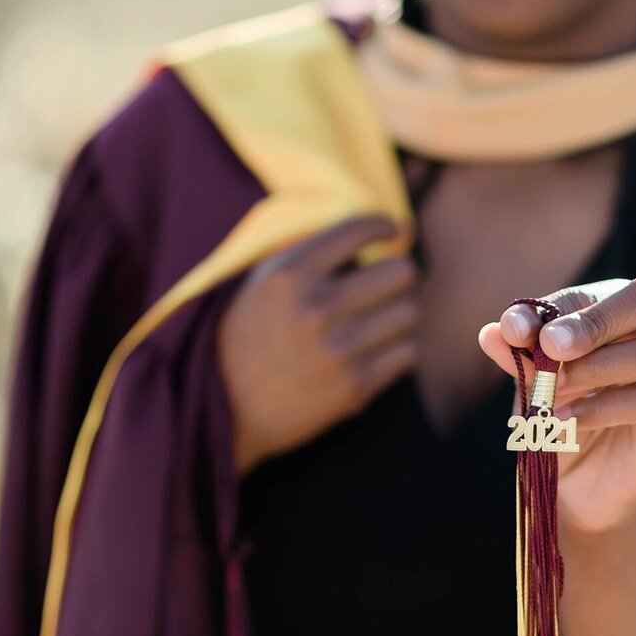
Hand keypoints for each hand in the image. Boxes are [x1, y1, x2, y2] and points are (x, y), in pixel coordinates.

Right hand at [218, 214, 419, 473]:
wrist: (225, 410)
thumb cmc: (245, 338)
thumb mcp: (260, 283)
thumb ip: (305, 254)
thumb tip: (365, 231)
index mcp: (289, 275)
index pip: (359, 230)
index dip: (384, 226)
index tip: (392, 231)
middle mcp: (316, 309)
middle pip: (401, 273)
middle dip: (399, 274)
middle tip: (390, 282)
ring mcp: (338, 350)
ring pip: (410, 313)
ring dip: (401, 313)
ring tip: (383, 318)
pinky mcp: (354, 387)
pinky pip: (408, 353)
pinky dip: (399, 349)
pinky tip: (380, 348)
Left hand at [478, 276, 635, 535]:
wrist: (584, 488)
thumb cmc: (563, 421)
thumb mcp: (537, 387)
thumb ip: (522, 359)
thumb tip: (491, 333)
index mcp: (628, 313)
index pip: (595, 294)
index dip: (555, 307)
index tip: (513, 328)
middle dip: (595, 319)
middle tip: (550, 343)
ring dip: (601, 366)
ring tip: (556, 387)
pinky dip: (607, 407)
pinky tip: (569, 419)